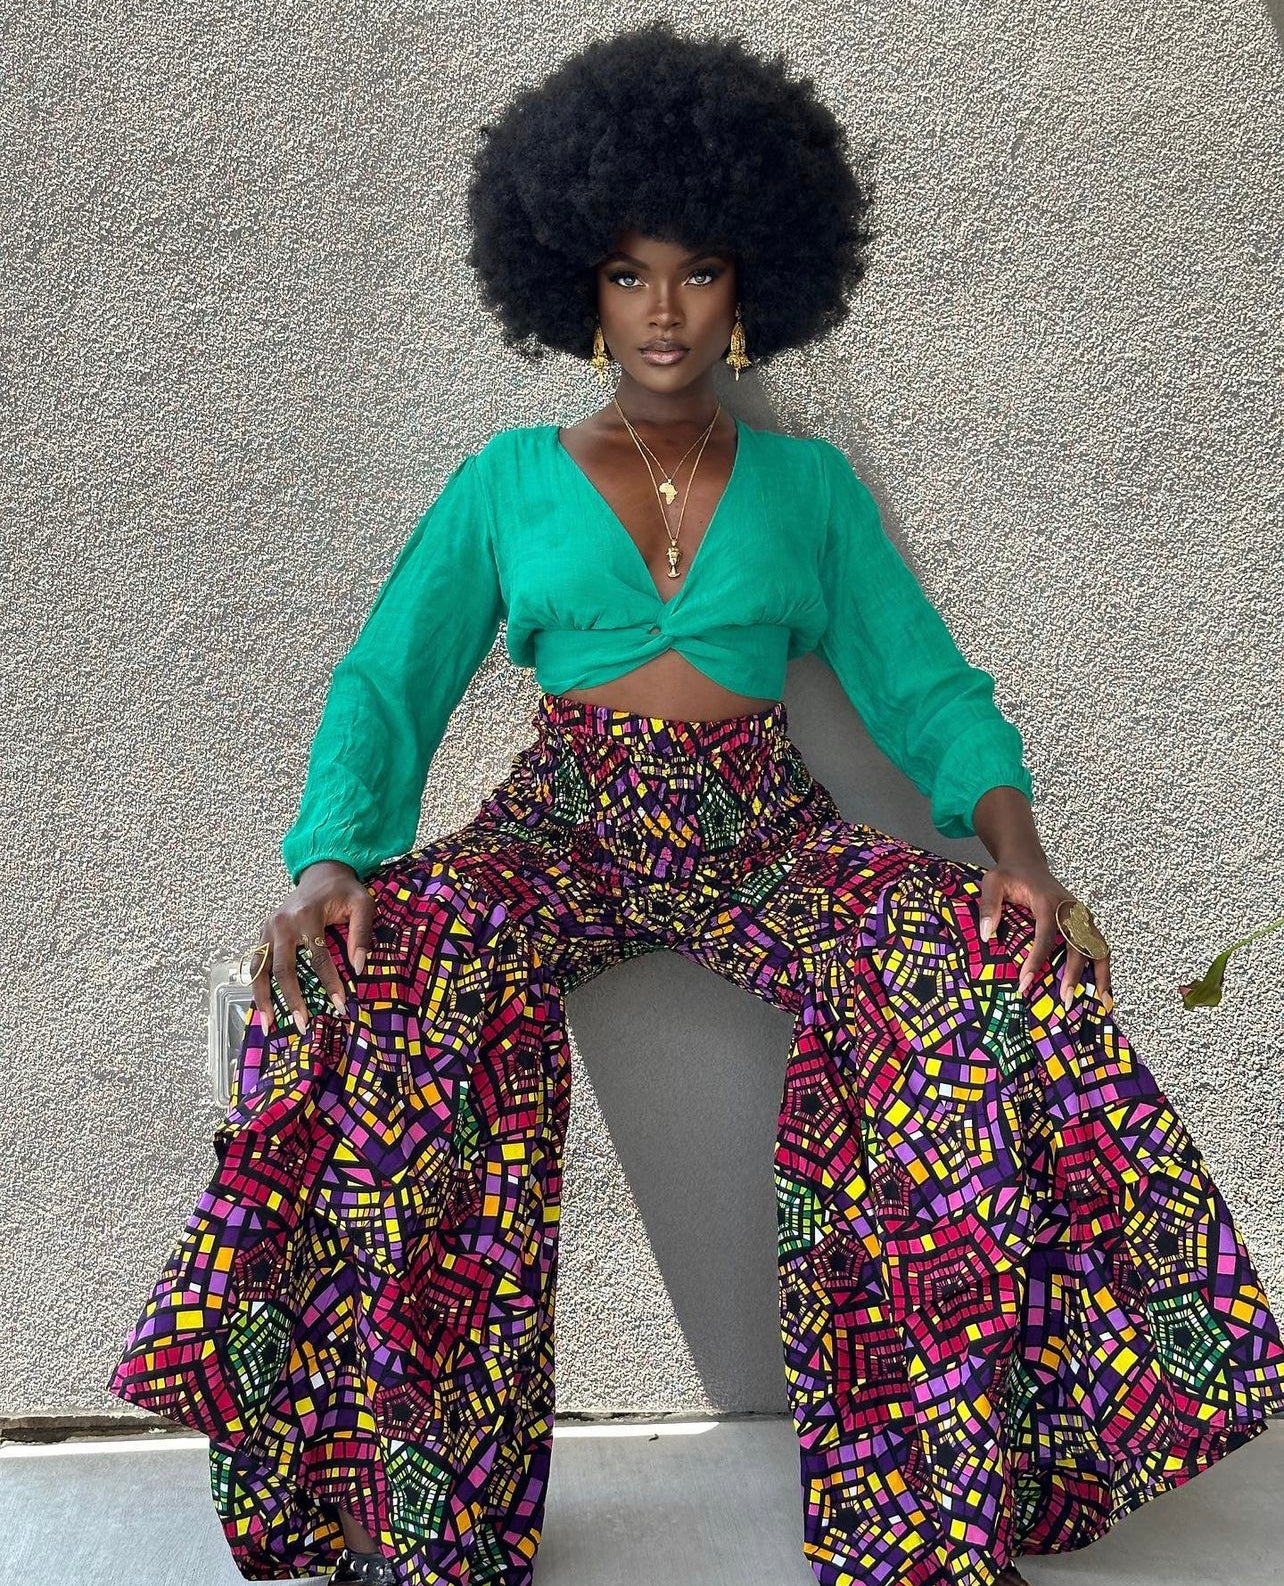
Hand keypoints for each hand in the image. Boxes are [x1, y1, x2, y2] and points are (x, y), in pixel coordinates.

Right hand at [250, 861, 375, 1033]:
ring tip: (269, 1025)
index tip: (340, 1005)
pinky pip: (256, 963)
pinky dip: (256, 985)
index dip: (329, 982)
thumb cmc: (345, 891)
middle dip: (292, 998)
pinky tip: (262, 1007)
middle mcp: (282, 923)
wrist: (321, 872)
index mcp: (307, 914)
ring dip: (263, 998)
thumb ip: (361, 933)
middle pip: (283, 968)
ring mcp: (268, 928)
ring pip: (260, 968)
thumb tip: (359, 967)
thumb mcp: (362, 904)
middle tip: (302, 1025)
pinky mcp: (263, 932)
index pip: (318, 956)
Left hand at [977, 857, 1113, 1010]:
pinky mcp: (1083, 922)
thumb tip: (987, 935)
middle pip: (1079, 944)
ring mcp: (1080, 916)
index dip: (1037, 959)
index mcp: (1048, 901)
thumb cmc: (1009, 874)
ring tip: (1100, 1003)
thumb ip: (989, 906)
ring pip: (1098, 947)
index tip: (1025, 982)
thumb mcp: (993, 882)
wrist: (1027, 863)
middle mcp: (1070, 909)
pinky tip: (1102, 990)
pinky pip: (1098, 947)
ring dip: (1100, 975)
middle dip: (1073, 974)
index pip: (1046, 934)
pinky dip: (1103, 968)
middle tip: (1064, 1001)